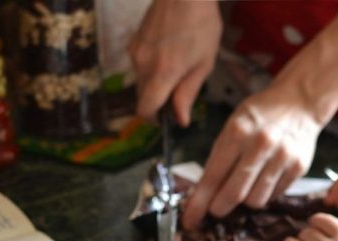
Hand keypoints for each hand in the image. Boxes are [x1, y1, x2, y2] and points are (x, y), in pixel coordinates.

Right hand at [129, 0, 220, 126]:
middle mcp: (143, 66)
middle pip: (142, 97)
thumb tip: (180, 120)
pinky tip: (167, 52)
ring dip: (154, 83)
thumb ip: (188, 93)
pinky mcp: (133, 42)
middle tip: (178, 89)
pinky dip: (150, 67)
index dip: (154, 118)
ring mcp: (135, 52)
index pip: (145, 109)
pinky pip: (139, 65)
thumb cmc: (201, 24)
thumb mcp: (204, 63)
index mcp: (162, 74)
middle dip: (157, 100)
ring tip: (176, 65)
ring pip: (140, 81)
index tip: (166, 117)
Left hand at [182, 87, 321, 228]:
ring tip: (244, 186)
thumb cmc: (259, 116)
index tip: (189, 221)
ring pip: (255, 201)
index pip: (213, 177)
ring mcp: (282, 157)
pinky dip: (264, 194)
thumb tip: (202, 195)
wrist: (299, 101)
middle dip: (219, 208)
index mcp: (238, 132)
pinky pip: (273, 196)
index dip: (199, 203)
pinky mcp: (298, 168)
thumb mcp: (232, 126)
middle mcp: (261, 145)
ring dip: (244, 201)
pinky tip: (263, 179)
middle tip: (216, 209)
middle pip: (234, 195)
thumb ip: (219, 158)